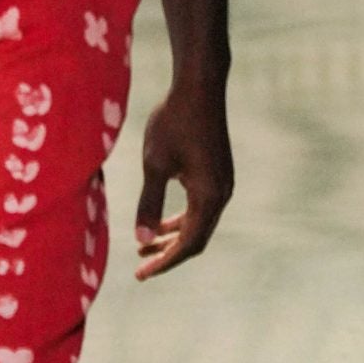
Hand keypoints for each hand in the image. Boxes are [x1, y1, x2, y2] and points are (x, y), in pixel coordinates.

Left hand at [134, 85, 232, 279]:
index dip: (165, 262)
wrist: (199, 87)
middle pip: (197, 238)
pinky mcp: (217, 173)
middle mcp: (221, 194)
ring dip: (174, 236)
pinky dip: (181, 219)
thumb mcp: (155, 164)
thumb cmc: (174, 122)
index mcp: (208, 196)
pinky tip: (162, 220)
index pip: (188, 244)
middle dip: (169, 254)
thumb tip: (142, 241)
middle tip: (141, 268)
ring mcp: (222, 183)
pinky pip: (201, 207)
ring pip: (199, 223)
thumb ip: (149, 204)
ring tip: (145, 247)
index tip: (142, 275)